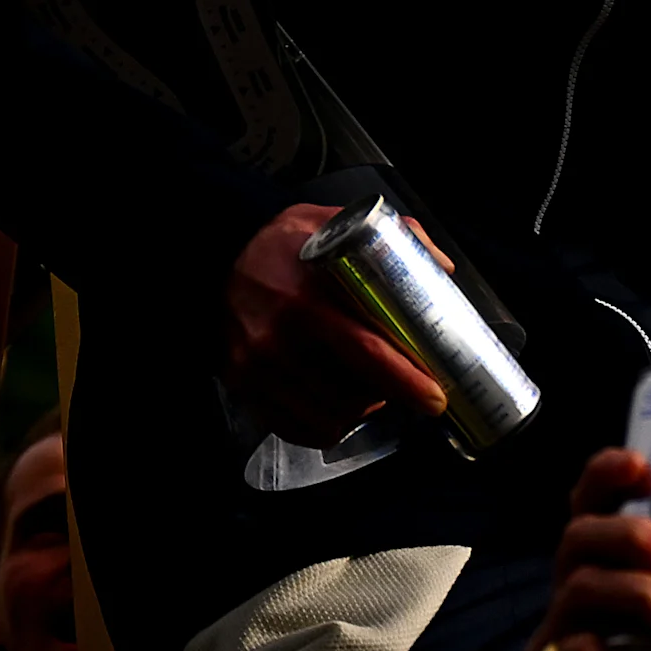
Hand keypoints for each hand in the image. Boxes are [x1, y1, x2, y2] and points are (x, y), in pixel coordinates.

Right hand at [221, 202, 447, 445]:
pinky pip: (295, 427)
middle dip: (388, 398)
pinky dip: (324, 424)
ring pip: (326, 416)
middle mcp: (277, 339)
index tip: (435, 397)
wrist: (210, 252)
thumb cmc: (277, 242)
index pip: (367, 352)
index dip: (407, 381)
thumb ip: (390, 238)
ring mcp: (255, 368)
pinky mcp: (241, 385)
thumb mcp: (331, 223)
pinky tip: (333, 403)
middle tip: (406, 388)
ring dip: (357, 411)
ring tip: (366, 389)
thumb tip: (441, 268)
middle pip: (350, 395)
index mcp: (306, 298)